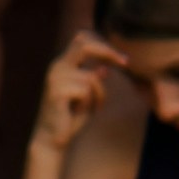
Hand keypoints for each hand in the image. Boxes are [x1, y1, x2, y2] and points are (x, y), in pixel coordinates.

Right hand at [30, 30, 121, 152]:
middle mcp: (57, 67)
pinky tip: (79, 112)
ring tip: (90, 107)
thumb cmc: (72, 116)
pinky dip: (90, 103)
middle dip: (107, 51)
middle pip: (84, 45)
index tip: (122, 59)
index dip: (103, 44)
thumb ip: (94, 80)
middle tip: (125, 63)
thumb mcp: (89, 96)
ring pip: (91, 77)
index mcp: (64, 65)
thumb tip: (104, 69)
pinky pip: (86, 91)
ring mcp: (55, 78)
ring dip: (99, 95)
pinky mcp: (57, 92)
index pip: (81, 40)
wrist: (53, 138)